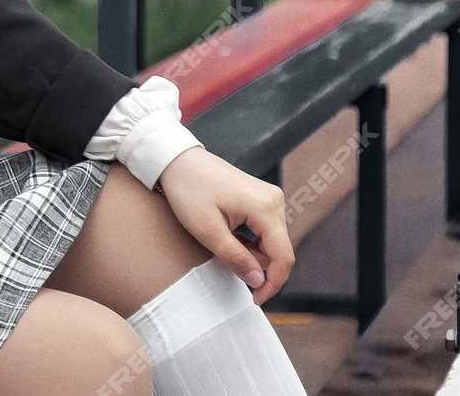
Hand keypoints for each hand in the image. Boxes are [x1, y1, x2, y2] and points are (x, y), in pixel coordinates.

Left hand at [154, 146, 294, 305]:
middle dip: (252, 263)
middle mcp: (274, 200)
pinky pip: (262, 229)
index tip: (256, 298)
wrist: (176, 160)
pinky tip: (225, 235)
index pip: (283, 257)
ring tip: (217, 246)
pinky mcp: (260, 198)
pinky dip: (246, 240)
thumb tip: (258, 281)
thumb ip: (235, 258)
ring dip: (247, 252)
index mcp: (265, 207)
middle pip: (276, 250)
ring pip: (269, 241)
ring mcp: (268, 197)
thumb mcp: (207, 230)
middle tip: (219, 260)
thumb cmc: (188, 190)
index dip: (272, 283)